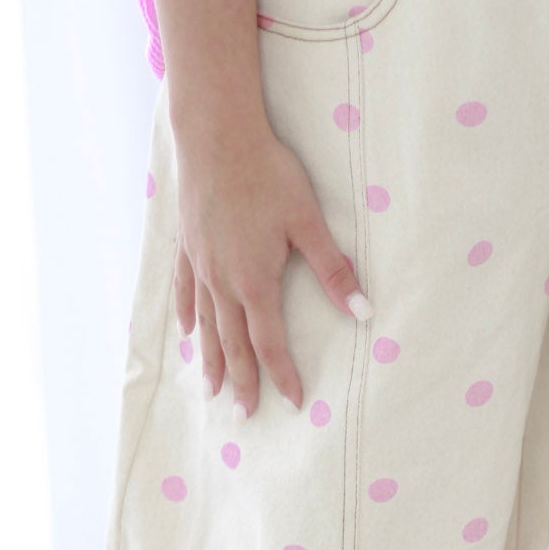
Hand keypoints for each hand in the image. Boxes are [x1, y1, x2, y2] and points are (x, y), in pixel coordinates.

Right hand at [171, 117, 371, 418]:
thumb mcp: (307, 221)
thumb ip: (333, 270)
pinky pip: (185, 291)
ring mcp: (200, 265)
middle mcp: (221, 282)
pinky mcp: (187, 246)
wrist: (216, 136)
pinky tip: (187, 332)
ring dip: (210, 359)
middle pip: (232, 344)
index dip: (282, 375)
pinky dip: (188, 316)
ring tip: (212, 390)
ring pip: (205, 324)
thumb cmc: (266, 173)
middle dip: (242, 381)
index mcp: (253, 282)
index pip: (269, 343)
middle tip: (245, 414)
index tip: (292, 402)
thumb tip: (363, 310)